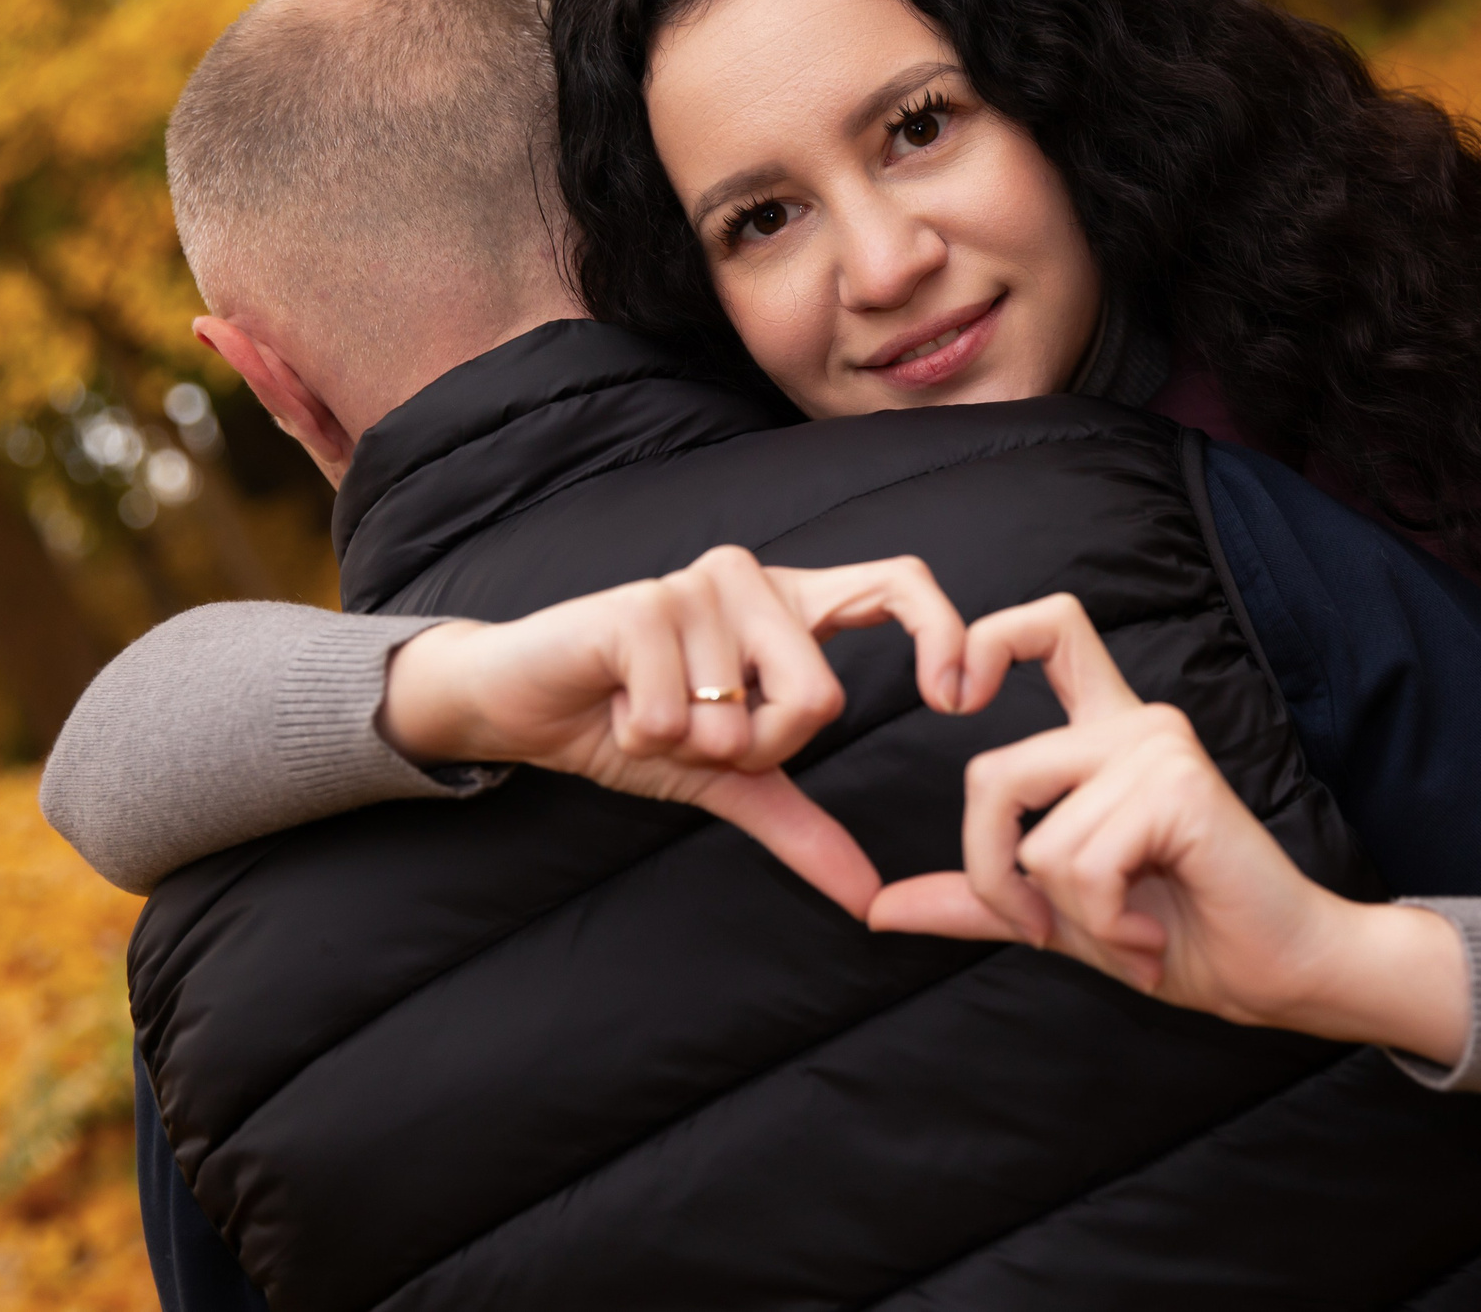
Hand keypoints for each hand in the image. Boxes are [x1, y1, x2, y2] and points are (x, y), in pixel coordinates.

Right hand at [378, 548, 967, 916]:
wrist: (522, 705)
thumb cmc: (631, 723)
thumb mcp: (730, 781)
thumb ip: (803, 828)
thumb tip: (871, 899)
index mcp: (793, 608)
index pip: (898, 583)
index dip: (944, 632)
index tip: (957, 700)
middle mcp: (756, 581)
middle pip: (820, 700)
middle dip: (754, 751)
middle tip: (693, 732)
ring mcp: (699, 585)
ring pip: (744, 717)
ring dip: (687, 746)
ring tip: (646, 711)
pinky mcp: (642, 605)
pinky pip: (680, 716)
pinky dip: (644, 736)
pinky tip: (615, 705)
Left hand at [867, 595, 1474, 1064]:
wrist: (1277, 976)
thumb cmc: (1181, 937)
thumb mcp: (1058, 916)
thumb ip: (979, 899)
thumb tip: (877, 908)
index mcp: (1107, 736)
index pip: (1053, 628)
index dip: (989, 640)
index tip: (952, 697)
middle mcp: (1134, 725)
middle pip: (992, 772)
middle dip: (993, 874)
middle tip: (1044, 930)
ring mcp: (1159, 748)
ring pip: (1039, 839)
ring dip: (1075, 916)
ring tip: (1135, 933)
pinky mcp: (1178, 787)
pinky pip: (1082, 863)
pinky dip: (1106, 925)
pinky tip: (1152, 936)